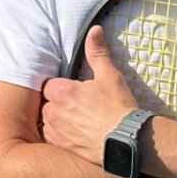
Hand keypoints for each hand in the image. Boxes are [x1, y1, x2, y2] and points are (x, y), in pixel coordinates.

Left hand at [39, 25, 138, 161]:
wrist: (128, 141)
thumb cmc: (119, 108)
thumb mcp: (109, 76)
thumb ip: (97, 52)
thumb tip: (94, 30)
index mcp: (62, 92)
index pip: (50, 85)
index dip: (62, 88)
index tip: (74, 92)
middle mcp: (54, 112)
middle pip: (47, 103)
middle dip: (59, 103)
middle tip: (78, 107)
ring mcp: (57, 132)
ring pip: (48, 121)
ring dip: (57, 120)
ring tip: (77, 121)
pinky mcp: (62, 147)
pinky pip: (52, 138)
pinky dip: (60, 136)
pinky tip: (75, 134)